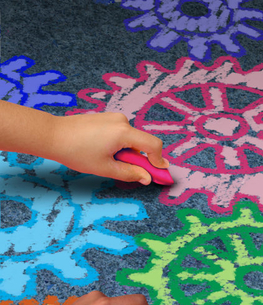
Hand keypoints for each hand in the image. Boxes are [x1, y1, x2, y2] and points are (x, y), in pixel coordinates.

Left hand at [50, 112, 166, 183]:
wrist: (53, 134)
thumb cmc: (76, 152)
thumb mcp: (105, 168)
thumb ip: (130, 173)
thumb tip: (147, 178)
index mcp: (124, 132)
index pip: (153, 145)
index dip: (158, 161)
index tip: (159, 173)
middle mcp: (122, 121)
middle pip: (143, 142)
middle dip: (140, 158)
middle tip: (130, 171)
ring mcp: (114, 117)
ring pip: (132, 139)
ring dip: (129, 152)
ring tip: (109, 159)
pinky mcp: (108, 118)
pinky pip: (123, 133)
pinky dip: (121, 144)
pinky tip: (104, 150)